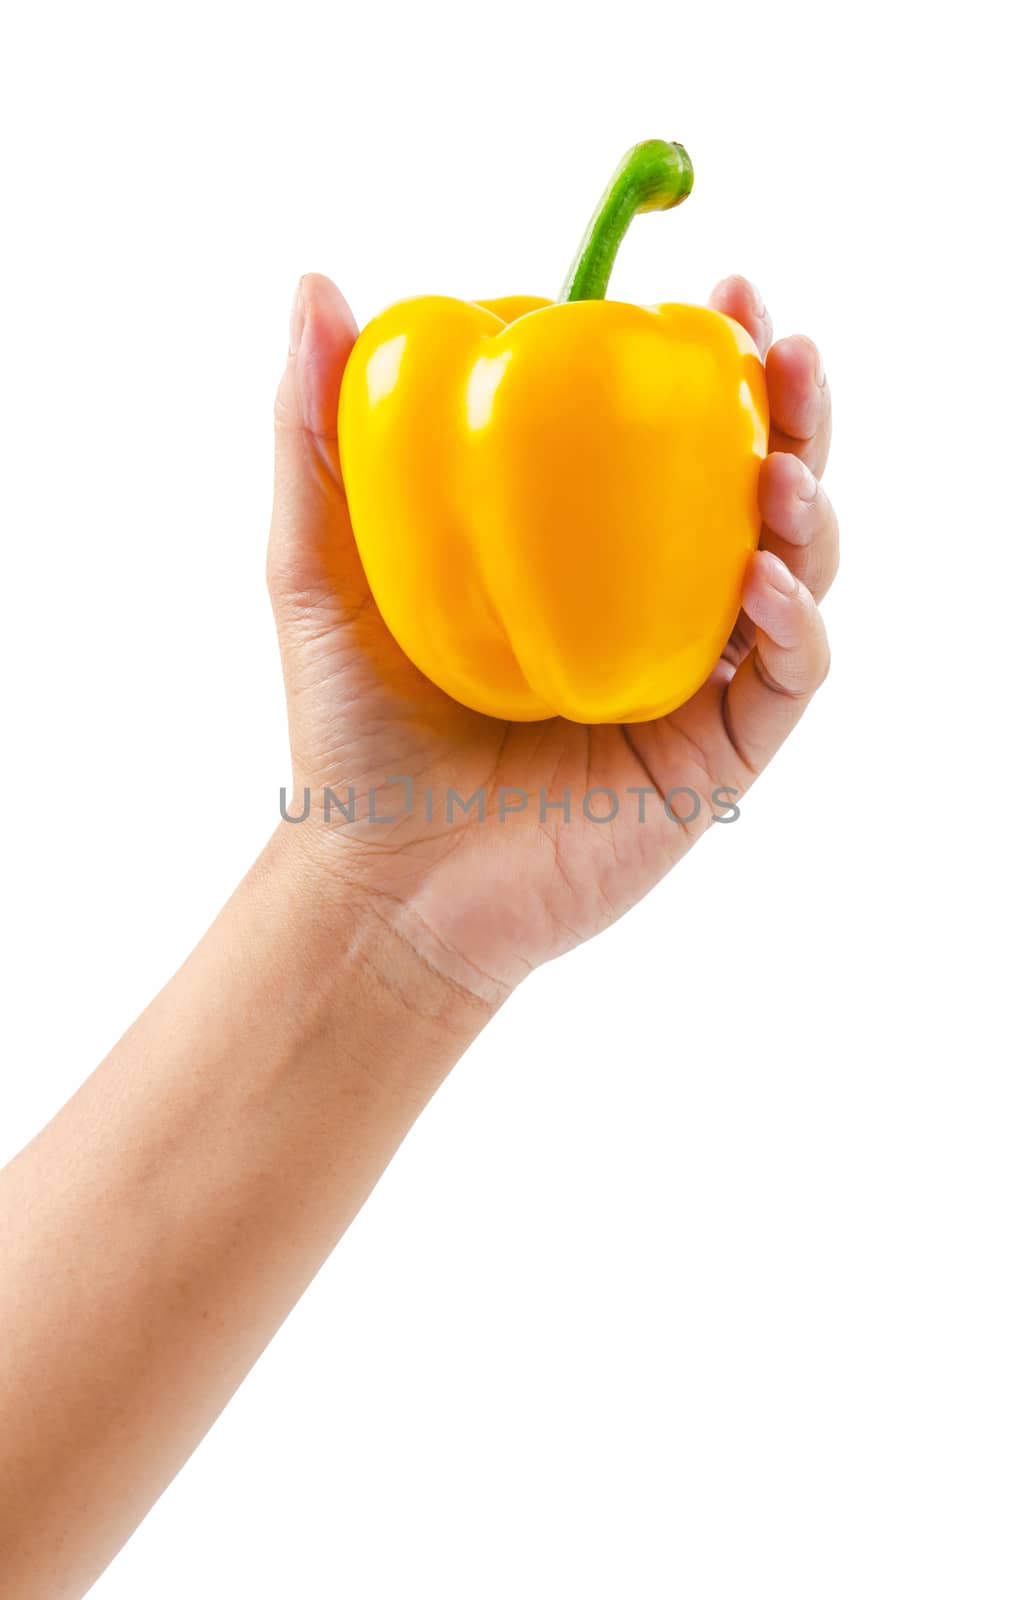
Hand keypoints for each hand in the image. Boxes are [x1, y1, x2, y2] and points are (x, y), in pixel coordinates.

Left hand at [269, 275, 836, 1005]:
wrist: (381, 879)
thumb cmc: (352, 730)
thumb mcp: (320, 564)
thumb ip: (318, 433)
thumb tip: (316, 284)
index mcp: (583, 560)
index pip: (669, 445)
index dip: (714, 365)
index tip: (716, 293)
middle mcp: (651, 613)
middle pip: (757, 493)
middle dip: (796, 414)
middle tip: (785, 348)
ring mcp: (691, 686)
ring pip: (798, 578)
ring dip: (811, 510)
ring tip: (785, 470)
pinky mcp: (715, 759)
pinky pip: (786, 681)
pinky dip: (794, 625)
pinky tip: (762, 578)